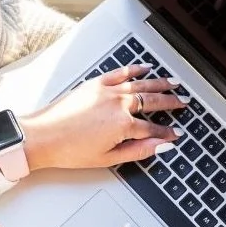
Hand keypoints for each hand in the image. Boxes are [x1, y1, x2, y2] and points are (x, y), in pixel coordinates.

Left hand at [20, 65, 185, 171]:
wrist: (41, 136)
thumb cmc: (69, 150)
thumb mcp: (108, 158)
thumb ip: (138, 151)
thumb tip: (160, 146)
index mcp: (123, 125)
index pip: (153, 129)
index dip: (167, 132)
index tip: (176, 133)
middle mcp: (118, 104)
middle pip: (152, 102)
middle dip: (171, 102)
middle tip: (184, 102)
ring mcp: (106, 91)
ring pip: (140, 84)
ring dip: (160, 83)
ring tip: (174, 82)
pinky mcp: (94, 83)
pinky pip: (120, 73)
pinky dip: (135, 69)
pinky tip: (145, 68)